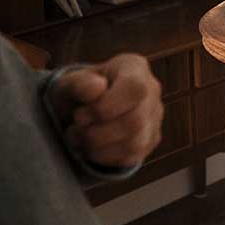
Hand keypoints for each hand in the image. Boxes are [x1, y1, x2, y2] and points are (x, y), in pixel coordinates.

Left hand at [52, 53, 162, 168]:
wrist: (85, 108)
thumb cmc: (79, 92)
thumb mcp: (69, 83)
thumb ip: (79, 84)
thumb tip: (96, 88)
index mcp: (135, 68)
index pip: (134, 89)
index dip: (105, 107)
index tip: (80, 113)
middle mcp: (152, 90)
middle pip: (135, 121)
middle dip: (97, 132)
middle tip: (77, 128)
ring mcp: (154, 117)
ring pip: (135, 143)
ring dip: (98, 147)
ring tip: (80, 138)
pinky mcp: (150, 140)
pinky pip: (131, 156)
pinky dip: (104, 157)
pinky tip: (91, 147)